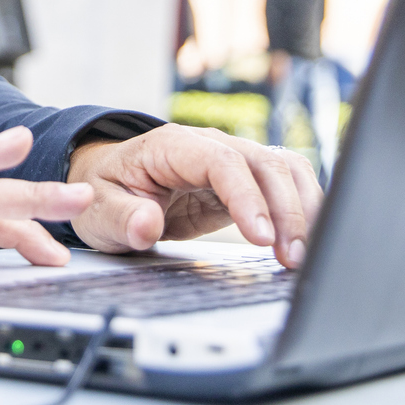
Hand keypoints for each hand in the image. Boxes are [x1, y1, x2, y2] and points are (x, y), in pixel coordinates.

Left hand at [66, 125, 323, 268]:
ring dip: (301, 209)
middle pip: (264, 164)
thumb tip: (146, 224)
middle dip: (285, 211)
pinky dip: (302, 207)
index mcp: (173, 146)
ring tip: (300, 255)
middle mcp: (210, 145)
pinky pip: (285, 184)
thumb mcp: (99, 209)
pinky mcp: (246, 181)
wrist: (112, 183)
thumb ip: (122, 217)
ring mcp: (233, 160)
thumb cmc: (107, 191)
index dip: (247, 198)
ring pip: (284, 169)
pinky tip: (305, 239)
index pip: (222, 162)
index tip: (262, 237)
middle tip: (291, 258)